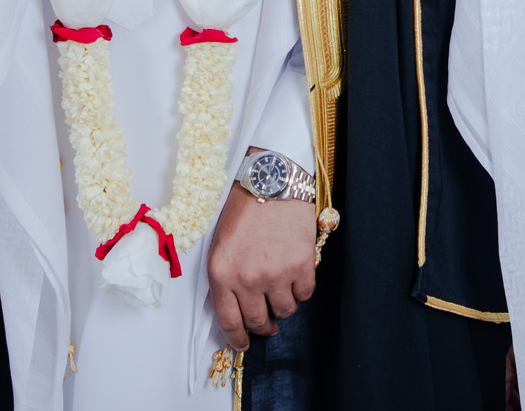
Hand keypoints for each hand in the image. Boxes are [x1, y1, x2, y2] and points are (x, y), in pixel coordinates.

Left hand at [206, 180, 317, 351]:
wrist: (272, 181)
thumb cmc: (243, 208)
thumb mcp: (220, 244)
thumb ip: (224, 277)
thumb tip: (234, 307)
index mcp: (221, 274)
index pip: (229, 321)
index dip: (238, 337)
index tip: (244, 343)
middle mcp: (247, 280)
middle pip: (259, 320)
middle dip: (263, 325)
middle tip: (267, 323)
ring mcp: (276, 275)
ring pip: (284, 310)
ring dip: (283, 304)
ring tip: (282, 289)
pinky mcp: (301, 267)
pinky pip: (304, 294)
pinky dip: (301, 289)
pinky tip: (296, 275)